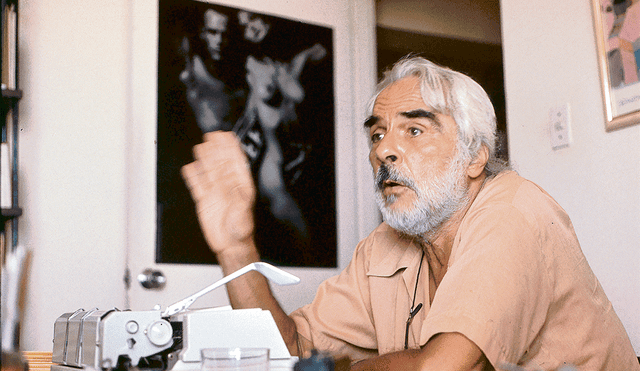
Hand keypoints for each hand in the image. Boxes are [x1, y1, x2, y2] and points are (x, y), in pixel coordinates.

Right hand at [181, 131, 256, 256]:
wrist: (231, 245)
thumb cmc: (242, 230)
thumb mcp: (242, 210)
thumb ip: (233, 194)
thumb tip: (226, 180)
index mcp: (242, 185)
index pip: (236, 162)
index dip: (231, 148)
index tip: (227, 136)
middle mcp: (229, 186)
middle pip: (220, 163)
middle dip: (217, 149)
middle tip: (212, 135)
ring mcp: (216, 193)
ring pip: (208, 171)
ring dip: (205, 159)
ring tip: (201, 147)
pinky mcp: (205, 201)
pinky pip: (197, 185)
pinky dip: (193, 176)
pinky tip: (190, 168)